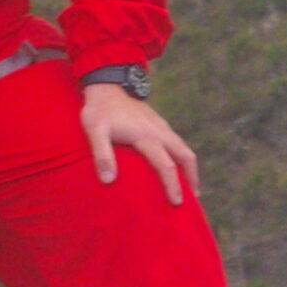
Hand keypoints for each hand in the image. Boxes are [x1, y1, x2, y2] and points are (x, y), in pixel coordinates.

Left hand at [80, 85, 199, 204]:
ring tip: (188, 186)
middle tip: (192, 198)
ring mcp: (161, 126)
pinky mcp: (158, 123)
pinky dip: (181, 157)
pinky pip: (177, 142)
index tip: (176, 202)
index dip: (173, 185)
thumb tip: (108, 180)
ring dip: (189, 167)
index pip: (166, 165)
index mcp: (146, 136)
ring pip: (184, 148)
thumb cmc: (98, 110)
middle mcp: (159, 131)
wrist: (106, 84)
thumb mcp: (94, 131)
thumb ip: (102, 155)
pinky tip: (175, 165)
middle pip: (186, 156)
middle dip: (192, 177)